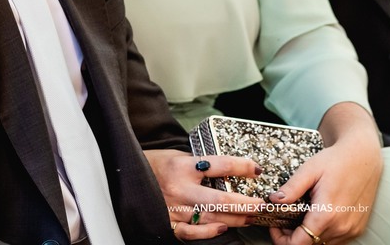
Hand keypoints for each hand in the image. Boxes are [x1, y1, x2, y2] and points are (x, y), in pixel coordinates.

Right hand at [143, 149, 263, 238]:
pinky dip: (208, 232)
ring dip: (235, 219)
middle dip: (245, 204)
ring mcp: (174, 208)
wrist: (128, 177)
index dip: (242, 167)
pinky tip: (223, 228)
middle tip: (261, 205)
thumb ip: (202, 164)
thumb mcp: (180, 155)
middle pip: (220, 200)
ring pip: (211, 218)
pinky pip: (191, 233)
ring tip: (251, 217)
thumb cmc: (157, 164)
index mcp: (183, 166)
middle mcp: (179, 189)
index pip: (220, 165)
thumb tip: (233, 168)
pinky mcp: (168, 223)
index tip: (257, 169)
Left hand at [266, 126, 381, 244]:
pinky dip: (324, 233)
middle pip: (310, 244)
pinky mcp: (358, 228)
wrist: (364, 156)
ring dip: (310, 236)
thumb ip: (292, 188)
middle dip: (294, 236)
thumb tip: (274, 201)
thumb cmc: (338, 160)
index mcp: (327, 214)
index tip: (276, 228)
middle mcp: (341, 226)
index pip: (299, 244)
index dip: (282, 239)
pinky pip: (336, 239)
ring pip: (322, 243)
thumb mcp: (310, 169)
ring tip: (303, 217)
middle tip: (286, 221)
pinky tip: (319, 217)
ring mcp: (351, 229)